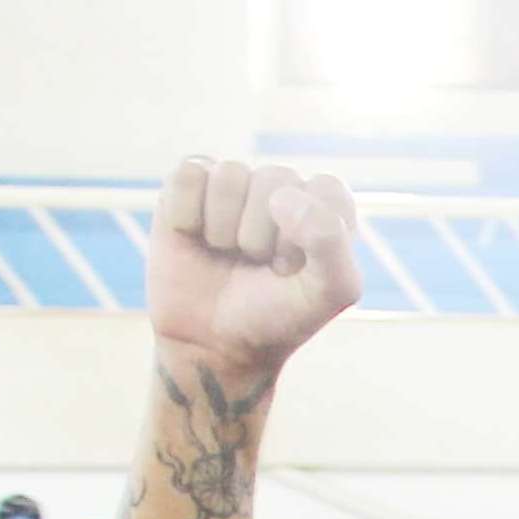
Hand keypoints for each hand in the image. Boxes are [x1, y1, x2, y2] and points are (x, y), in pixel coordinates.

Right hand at [148, 158, 362, 379]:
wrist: (211, 342)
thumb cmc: (274, 316)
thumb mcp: (327, 294)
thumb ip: (330, 243)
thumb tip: (282, 197)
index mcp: (324, 208)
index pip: (326, 190)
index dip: (308, 235)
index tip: (295, 269)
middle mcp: (281, 188)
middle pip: (274, 180)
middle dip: (262, 236)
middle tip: (256, 265)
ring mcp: (235, 184)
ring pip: (230, 176)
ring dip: (224, 229)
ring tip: (227, 253)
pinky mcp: (190, 185)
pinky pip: (190, 175)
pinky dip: (188, 215)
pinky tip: (195, 238)